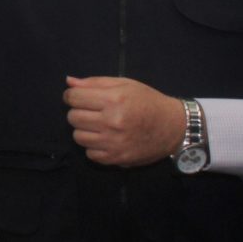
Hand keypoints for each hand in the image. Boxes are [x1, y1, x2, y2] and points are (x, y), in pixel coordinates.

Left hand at [63, 76, 184, 167]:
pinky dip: (94, 147)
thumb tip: (69, 82)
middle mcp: (112, 122)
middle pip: (73, 118)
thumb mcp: (125, 85)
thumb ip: (95, 83)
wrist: (174, 127)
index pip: (74, 98)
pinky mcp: (116, 158)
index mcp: (114, 100)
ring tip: (99, 126)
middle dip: (78, 112)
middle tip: (93, 112)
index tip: (79, 98)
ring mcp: (113, 142)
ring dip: (85, 130)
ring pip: (78, 137)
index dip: (72, 96)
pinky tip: (106, 139)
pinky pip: (89, 153)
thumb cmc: (148, 101)